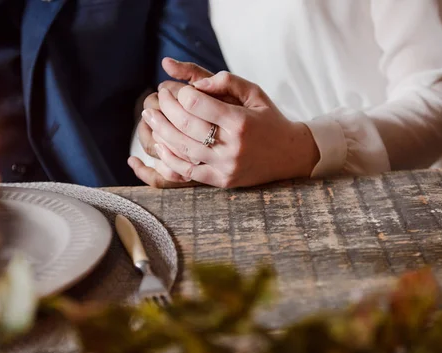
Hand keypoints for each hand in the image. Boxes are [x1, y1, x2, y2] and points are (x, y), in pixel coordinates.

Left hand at [144, 71, 319, 187]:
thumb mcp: (255, 93)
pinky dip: (170, 158)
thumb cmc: (269, 119)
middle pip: (185, 125)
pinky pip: (187, 171)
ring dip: (160, 131)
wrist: (290, 155)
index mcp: (240, 122)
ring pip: (182, 149)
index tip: (176, 90)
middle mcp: (232, 146)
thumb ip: (226, 81)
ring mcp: (226, 166)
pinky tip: (160, 144)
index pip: (197, 104)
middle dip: (165, 109)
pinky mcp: (222, 181)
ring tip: (150, 117)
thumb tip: (194, 83)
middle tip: (156, 99)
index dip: (181, 94)